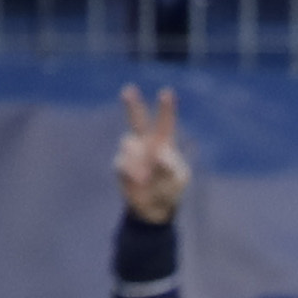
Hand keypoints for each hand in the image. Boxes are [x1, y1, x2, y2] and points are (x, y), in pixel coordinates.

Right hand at [114, 86, 190, 223]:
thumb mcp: (176, 181)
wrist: (152, 208)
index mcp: (164, 144)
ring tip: (146, 177)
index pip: (166, 123)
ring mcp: (131, 153)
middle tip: (128, 89)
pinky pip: (122, 163)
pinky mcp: (121, 165)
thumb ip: (170, 168)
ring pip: (128, 142)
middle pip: (137, 121)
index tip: (167, 92)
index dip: (166, 108)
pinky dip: (130, 173)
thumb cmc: (169, 190)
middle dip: (132, 105)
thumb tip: (160, 154)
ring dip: (136, 157)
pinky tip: (138, 181)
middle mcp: (146, 143)